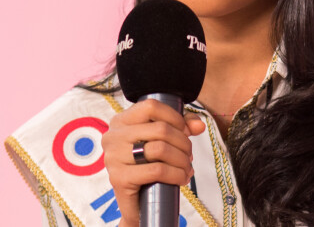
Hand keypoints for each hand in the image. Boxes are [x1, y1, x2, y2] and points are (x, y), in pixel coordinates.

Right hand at [101, 99, 204, 226]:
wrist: (136, 206)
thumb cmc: (148, 166)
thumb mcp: (161, 141)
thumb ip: (180, 126)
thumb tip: (200, 125)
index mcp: (121, 121)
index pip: (151, 106)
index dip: (175, 117)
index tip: (185, 132)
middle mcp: (113, 136)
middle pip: (160, 129)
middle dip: (183, 142)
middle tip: (189, 155)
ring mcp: (114, 158)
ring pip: (160, 149)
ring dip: (181, 159)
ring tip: (187, 167)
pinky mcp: (119, 179)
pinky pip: (156, 171)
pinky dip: (176, 174)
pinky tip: (182, 178)